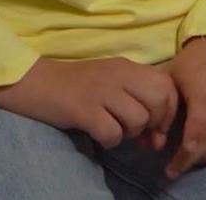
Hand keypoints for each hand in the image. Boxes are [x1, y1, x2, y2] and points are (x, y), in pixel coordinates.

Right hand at [0, 55, 177, 149]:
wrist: (36, 82)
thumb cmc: (77, 87)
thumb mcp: (111, 85)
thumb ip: (137, 103)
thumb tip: (158, 139)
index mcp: (127, 66)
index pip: (168, 85)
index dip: (169, 110)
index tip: (156, 125)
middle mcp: (118, 74)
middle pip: (159, 100)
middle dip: (154, 123)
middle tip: (137, 131)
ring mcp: (101, 90)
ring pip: (138, 118)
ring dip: (130, 132)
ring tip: (113, 128)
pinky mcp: (83, 109)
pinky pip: (112, 132)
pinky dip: (109, 139)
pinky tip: (98, 133)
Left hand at [161, 35, 205, 179]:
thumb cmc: (193, 62)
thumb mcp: (171, 74)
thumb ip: (162, 101)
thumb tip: (149, 129)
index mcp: (203, 90)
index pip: (198, 129)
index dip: (185, 153)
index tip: (170, 166)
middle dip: (193, 160)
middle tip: (175, 169)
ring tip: (189, 161)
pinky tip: (205, 153)